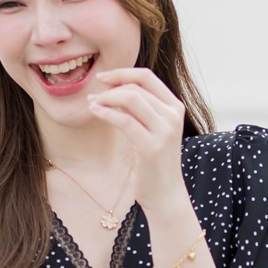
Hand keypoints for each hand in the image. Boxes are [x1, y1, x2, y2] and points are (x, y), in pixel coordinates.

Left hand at [85, 66, 186, 214]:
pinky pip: (124, 120)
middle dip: (111, 86)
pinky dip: (106, 113)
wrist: (166, 195)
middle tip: (93, 94)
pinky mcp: (151, 147)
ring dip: (106, 98)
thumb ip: (143, 109)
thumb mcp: (154, 130)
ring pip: (130, 98)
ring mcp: (164, 131)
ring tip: (92, 104)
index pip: (147, 77)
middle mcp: (173, 116)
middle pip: (137, 86)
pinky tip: (95, 112)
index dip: (123, 72)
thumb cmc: (155, 163)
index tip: (104, 77)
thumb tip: (116, 88)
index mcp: (175, 107)